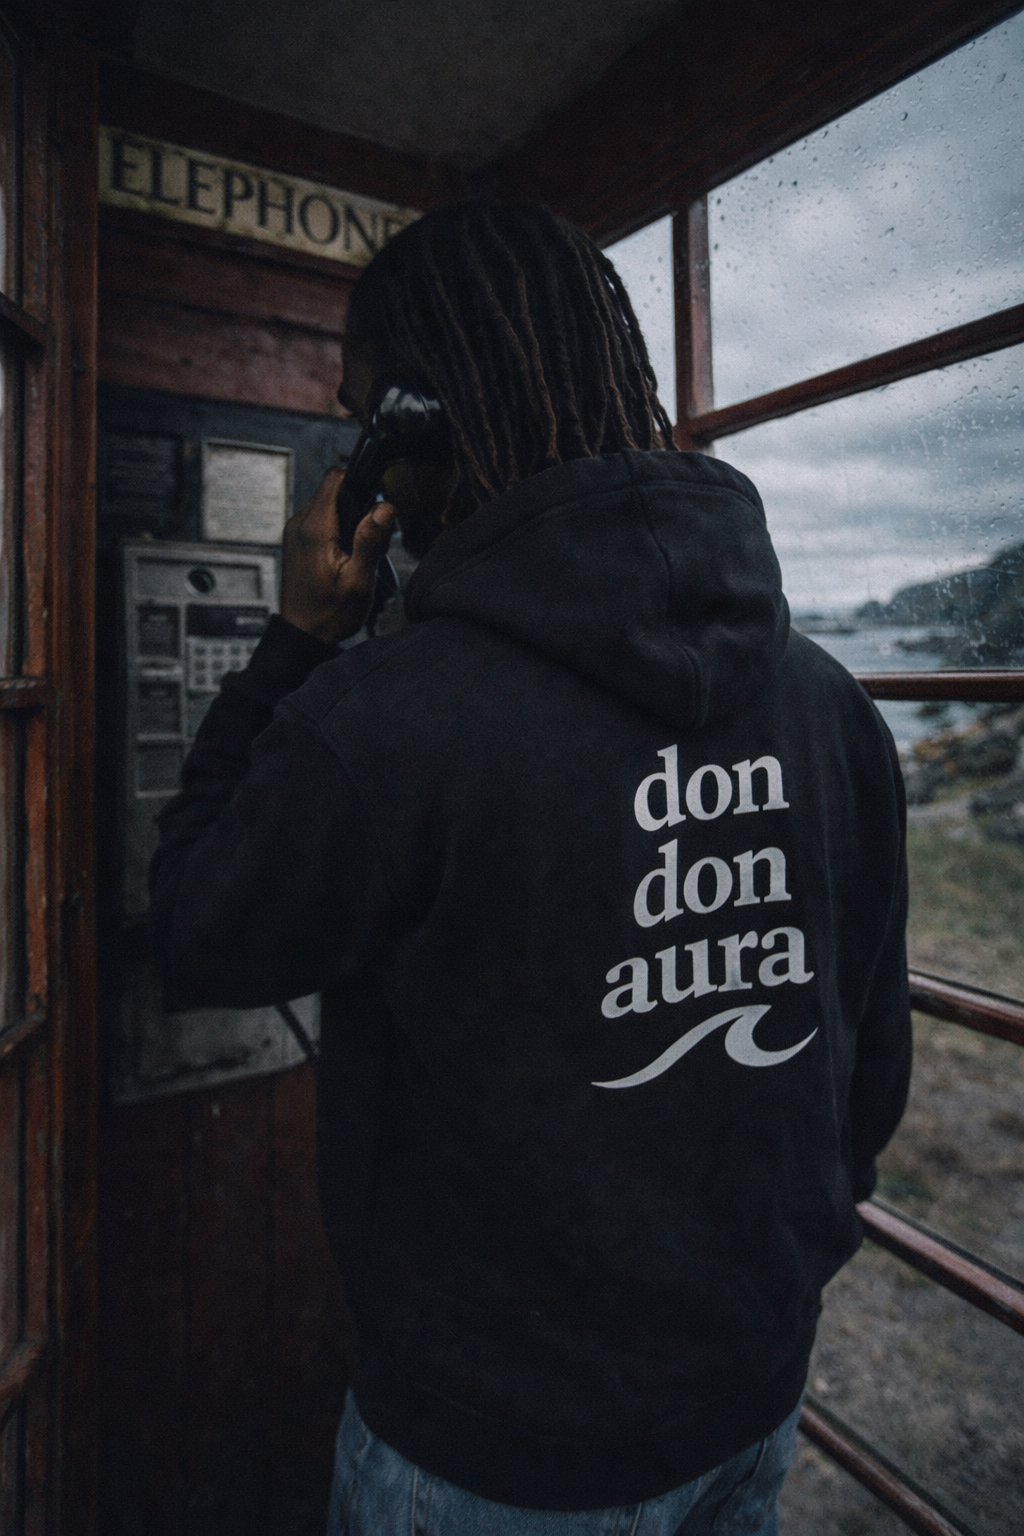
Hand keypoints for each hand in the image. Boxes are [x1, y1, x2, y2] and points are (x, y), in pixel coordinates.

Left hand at [280, 468, 395, 644]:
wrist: (302, 635)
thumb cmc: (329, 614)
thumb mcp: (358, 582)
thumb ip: (370, 542)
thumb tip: (384, 508)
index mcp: (315, 529)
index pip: (335, 478)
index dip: (359, 483)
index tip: (373, 506)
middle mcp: (300, 524)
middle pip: (334, 490)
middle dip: (357, 506)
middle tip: (369, 539)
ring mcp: (295, 531)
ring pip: (329, 505)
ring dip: (348, 519)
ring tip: (357, 552)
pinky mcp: (297, 540)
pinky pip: (321, 520)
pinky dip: (337, 530)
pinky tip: (345, 556)